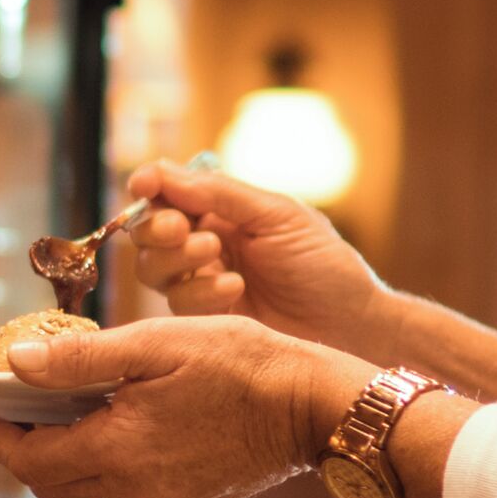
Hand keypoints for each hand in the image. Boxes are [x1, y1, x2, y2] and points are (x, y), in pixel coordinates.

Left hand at [0, 316, 370, 497]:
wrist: (320, 408)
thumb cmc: (244, 364)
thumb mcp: (156, 345)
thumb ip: (80, 361)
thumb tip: (15, 364)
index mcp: (120, 452)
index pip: (30, 461)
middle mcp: (137, 489)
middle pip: (52, 483)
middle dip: (20, 448)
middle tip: (6, 408)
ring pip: (89, 486)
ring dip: (64, 451)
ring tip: (59, 404)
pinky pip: (127, 485)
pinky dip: (105, 455)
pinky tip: (117, 416)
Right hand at [122, 159, 390, 350]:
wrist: (352, 326)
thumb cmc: (324, 265)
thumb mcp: (277, 215)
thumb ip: (219, 193)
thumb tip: (162, 171)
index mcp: (222, 212)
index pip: (168, 193)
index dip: (149, 187)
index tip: (144, 186)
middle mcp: (205, 245)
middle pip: (147, 232)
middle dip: (157, 227)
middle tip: (181, 229)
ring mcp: (202, 285)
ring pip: (152, 269)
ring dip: (176, 258)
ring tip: (215, 255)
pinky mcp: (204, 323)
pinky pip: (176, 305)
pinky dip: (199, 292)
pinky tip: (234, 289)